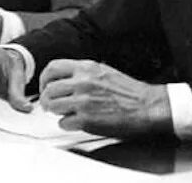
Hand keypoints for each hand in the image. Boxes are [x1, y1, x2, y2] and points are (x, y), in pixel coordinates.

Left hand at [38, 59, 171, 137]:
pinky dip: (66, 124)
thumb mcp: (104, 71)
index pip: (53, 68)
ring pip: (53, 105)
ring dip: (55, 111)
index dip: (45, 79)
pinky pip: (63, 122)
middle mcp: (83, 82)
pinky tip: (75, 122)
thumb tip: (67, 79)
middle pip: (49, 89)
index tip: (46, 86)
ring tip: (62, 113)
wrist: (146, 106)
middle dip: (46, 98)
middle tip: (49, 104)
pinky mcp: (86, 119)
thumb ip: (84, 73)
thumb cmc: (129, 91)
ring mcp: (83, 101)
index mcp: (87, 68)